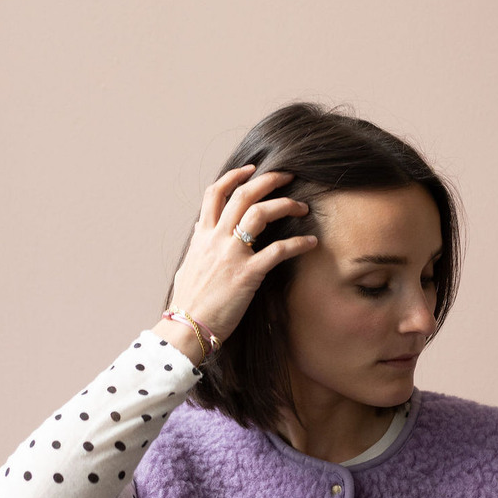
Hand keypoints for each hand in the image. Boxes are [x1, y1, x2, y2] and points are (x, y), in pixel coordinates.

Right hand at [160, 165, 316, 356]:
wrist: (186, 327)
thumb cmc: (188, 301)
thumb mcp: (188, 265)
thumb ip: (197, 244)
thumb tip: (199, 230)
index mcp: (202, 236)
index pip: (215, 193)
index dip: (235, 176)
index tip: (252, 169)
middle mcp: (216, 239)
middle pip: (243, 195)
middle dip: (268, 181)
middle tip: (287, 176)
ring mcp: (231, 255)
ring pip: (260, 214)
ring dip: (285, 205)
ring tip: (302, 207)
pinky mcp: (247, 274)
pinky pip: (277, 251)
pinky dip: (298, 243)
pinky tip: (310, 243)